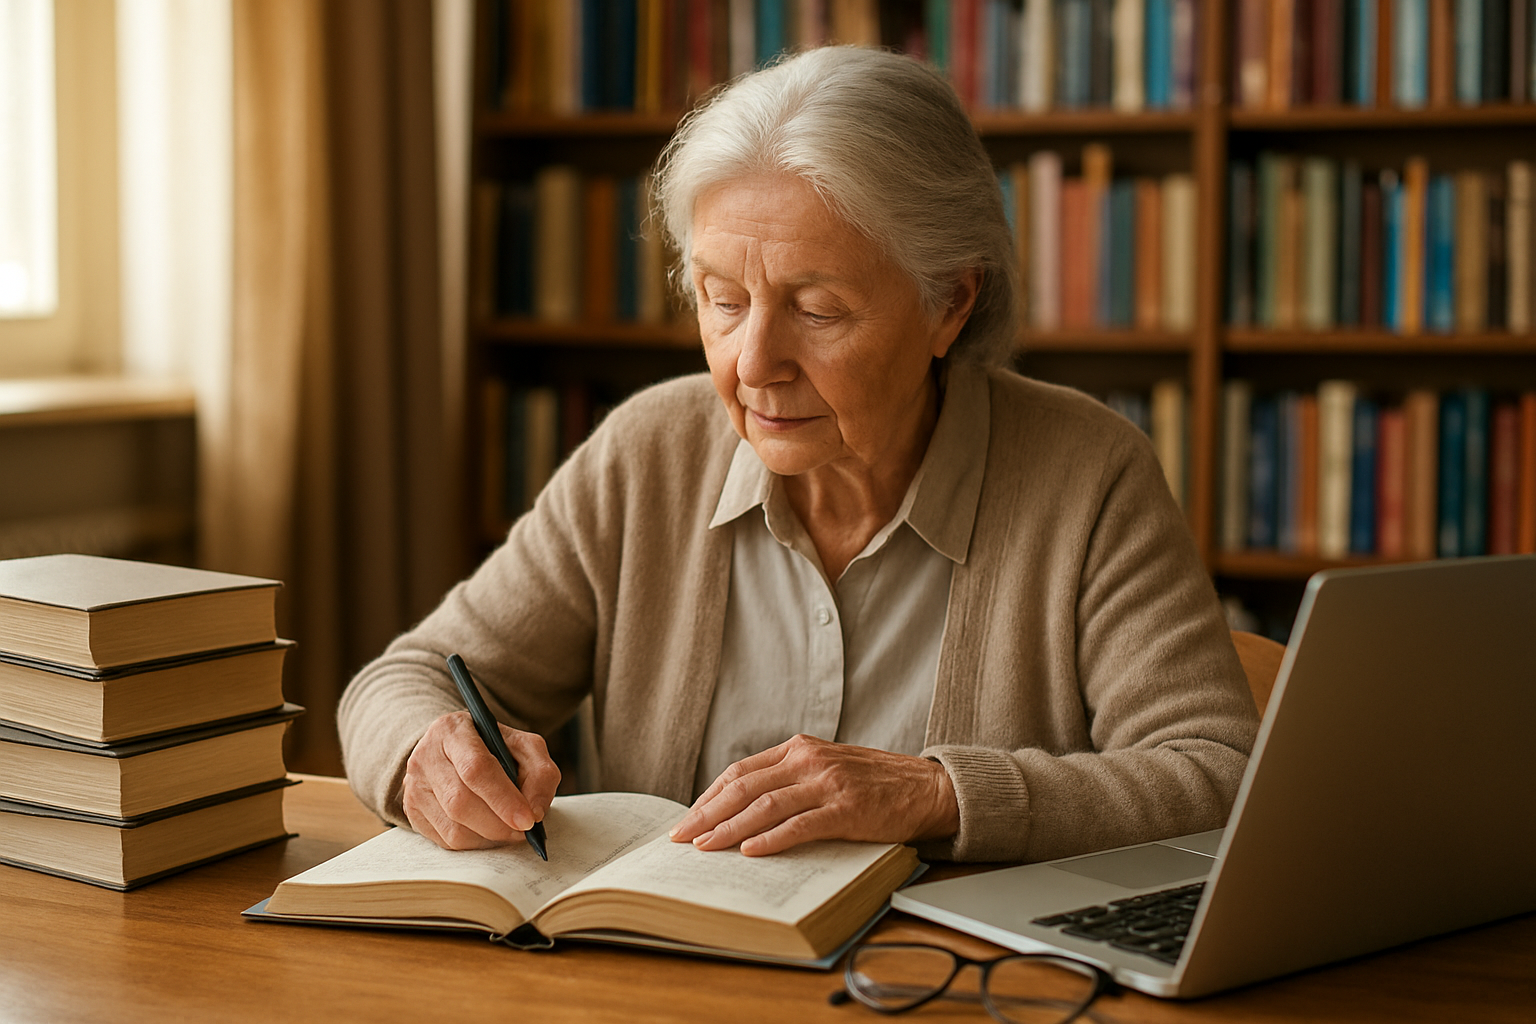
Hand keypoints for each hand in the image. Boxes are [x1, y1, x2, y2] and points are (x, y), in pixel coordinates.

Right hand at [402, 710, 560, 849]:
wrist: (454, 750)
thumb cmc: (493, 747)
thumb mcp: (524, 746)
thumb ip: (540, 773)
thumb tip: (535, 812)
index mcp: (453, 730)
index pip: (475, 768)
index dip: (503, 798)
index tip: (529, 819)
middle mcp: (425, 756)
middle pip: (461, 802)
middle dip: (499, 824)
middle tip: (524, 831)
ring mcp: (414, 786)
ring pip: (453, 828)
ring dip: (489, 837)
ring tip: (509, 830)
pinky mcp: (412, 811)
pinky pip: (446, 841)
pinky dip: (475, 843)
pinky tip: (489, 832)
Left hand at [668, 734, 958, 855]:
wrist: (928, 788)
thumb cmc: (876, 783)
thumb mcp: (827, 767)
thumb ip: (791, 779)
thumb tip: (744, 807)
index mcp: (800, 748)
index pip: (742, 771)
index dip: (711, 795)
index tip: (690, 817)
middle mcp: (809, 760)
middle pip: (744, 786)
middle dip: (708, 813)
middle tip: (682, 836)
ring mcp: (828, 783)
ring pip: (765, 805)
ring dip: (729, 828)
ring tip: (705, 847)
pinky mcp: (846, 809)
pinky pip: (800, 825)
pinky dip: (771, 838)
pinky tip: (750, 850)